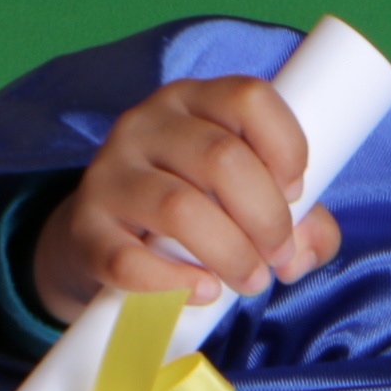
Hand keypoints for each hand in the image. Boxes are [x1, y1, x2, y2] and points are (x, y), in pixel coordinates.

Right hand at [33, 75, 344, 323]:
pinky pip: (130, 260)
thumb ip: (299, 221)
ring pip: (180, 209)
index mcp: (194, 102)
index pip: (249, 99)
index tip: (296, 193)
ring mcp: (110, 173)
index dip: (286, 147)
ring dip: (231, 255)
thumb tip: (305, 252)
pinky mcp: (85, 228)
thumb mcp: (246, 199)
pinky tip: (203, 292)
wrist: (104, 240)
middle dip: (267, 218)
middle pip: (222, 158)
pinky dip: (177, 283)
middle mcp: (147, 125)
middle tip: (277, 256)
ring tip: (249, 281)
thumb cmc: (193, 211)